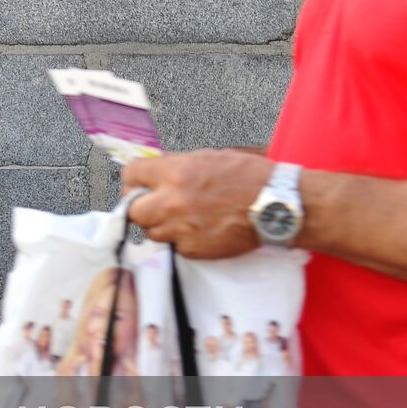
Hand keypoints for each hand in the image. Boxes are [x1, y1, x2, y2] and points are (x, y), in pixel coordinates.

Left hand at [121, 149, 272, 258]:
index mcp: (175, 173)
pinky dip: (180, 240)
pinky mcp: (193, 250)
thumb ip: (176, 166)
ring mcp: (181, 229)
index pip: (131, 175)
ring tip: (180, 217)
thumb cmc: (250, 177)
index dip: (134, 179)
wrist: (275, 206)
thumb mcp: (208, 157)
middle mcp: (172, 201)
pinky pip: (173, 246)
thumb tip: (156, 172)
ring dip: (160, 225)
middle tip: (153, 204)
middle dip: (140, 206)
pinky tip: (197, 230)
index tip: (139, 183)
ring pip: (150, 232)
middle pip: (132, 210)